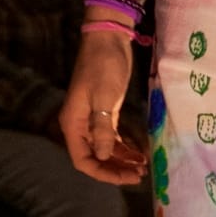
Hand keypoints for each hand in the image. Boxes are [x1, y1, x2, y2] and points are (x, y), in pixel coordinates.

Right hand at [61, 33, 148, 184]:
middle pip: (95, 158)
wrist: (108, 38)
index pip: (83, 160)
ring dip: (122, 160)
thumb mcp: (104, 98)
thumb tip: (102, 157)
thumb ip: (101, 128)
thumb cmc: (103, 67)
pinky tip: (139, 153)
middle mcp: (80, 125)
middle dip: (115, 169)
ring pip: (105, 149)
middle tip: (139, 176)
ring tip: (142, 168)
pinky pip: (112, 137)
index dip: (102, 172)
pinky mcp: (106, 111)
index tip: (125, 177)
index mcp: (73, 124)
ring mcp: (92, 119)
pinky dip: (124, 147)